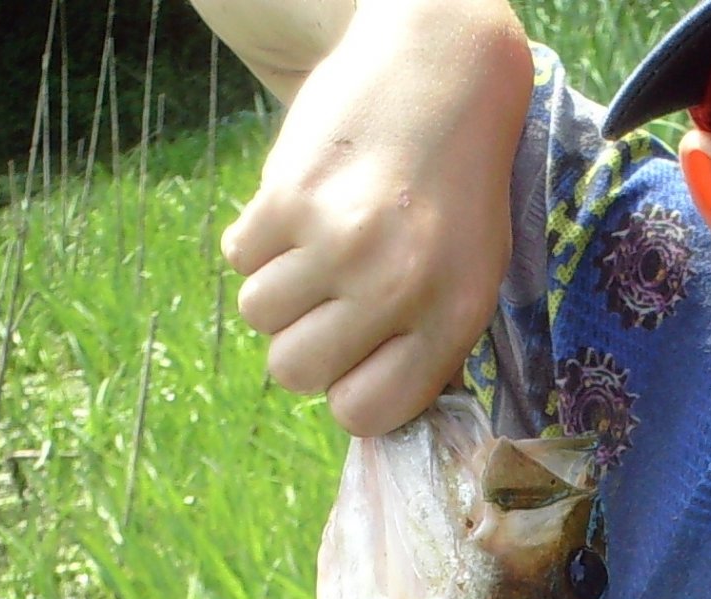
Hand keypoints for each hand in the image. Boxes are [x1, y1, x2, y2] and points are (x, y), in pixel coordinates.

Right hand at [221, 0, 531, 435]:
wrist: (443, 73)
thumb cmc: (457, 194)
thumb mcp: (471, 282)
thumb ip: (424, 352)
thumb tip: (363, 410)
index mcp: (447, 320)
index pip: (363, 413)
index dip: (347, 393)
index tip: (355, 362)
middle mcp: (393, 286)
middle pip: (294, 371)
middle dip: (302, 346)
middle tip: (328, 304)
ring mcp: (337, 239)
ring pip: (259, 315)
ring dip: (278, 291)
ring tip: (318, 251)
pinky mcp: (289, 192)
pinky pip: (239, 256)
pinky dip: (258, 241)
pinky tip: (301, 213)